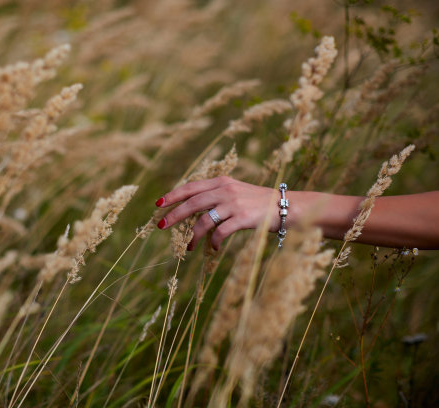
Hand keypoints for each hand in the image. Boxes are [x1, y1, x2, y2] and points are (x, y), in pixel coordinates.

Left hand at [155, 176, 279, 250]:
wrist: (286, 206)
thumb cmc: (258, 202)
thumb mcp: (236, 191)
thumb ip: (216, 195)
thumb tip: (193, 206)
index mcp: (221, 182)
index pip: (191, 187)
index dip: (174, 195)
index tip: (159, 203)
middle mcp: (225, 190)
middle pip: (192, 202)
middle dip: (175, 214)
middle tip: (162, 225)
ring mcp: (233, 204)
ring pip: (204, 220)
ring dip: (193, 235)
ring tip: (188, 246)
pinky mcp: (242, 218)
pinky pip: (220, 232)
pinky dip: (213, 242)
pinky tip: (213, 248)